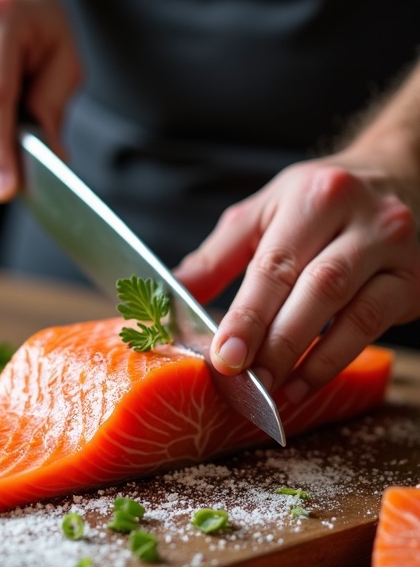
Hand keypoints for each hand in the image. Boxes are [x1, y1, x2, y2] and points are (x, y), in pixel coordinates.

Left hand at [175, 156, 419, 399]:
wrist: (401, 175)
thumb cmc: (320, 201)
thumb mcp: (265, 211)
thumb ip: (218, 255)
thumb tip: (171, 294)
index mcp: (313, 196)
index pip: (275, 264)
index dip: (248, 315)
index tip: (224, 356)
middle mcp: (362, 217)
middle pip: (317, 288)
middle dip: (277, 342)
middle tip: (245, 382)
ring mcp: (394, 249)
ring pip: (353, 311)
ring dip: (310, 359)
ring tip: (274, 391)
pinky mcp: (413, 280)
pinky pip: (375, 325)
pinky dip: (337, 358)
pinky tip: (307, 382)